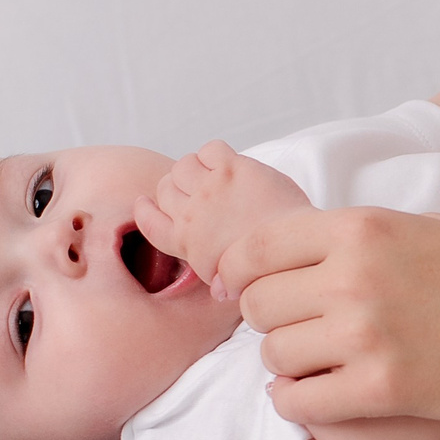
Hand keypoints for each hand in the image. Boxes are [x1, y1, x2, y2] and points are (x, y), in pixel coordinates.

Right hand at [134, 141, 310, 293]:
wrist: (293, 252)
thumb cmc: (267, 267)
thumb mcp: (231, 284)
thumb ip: (219, 280)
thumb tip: (219, 291)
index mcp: (185, 243)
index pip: (148, 221)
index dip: (145, 209)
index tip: (146, 203)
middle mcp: (190, 215)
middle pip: (164, 187)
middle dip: (176, 186)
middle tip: (196, 189)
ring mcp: (210, 190)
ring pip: (182, 165)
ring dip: (194, 167)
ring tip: (212, 175)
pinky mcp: (233, 169)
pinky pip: (210, 149)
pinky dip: (215, 153)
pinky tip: (228, 163)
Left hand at [218, 206, 439, 439]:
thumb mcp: (421, 227)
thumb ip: (356, 234)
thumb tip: (290, 248)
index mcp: (363, 227)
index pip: (258, 246)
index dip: (238, 272)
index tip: (242, 290)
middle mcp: (355, 275)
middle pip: (259, 303)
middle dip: (270, 320)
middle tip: (299, 331)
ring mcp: (365, 334)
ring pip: (273, 354)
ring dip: (286, 364)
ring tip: (318, 364)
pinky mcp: (379, 388)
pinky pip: (295, 400)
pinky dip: (296, 402)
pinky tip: (319, 396)